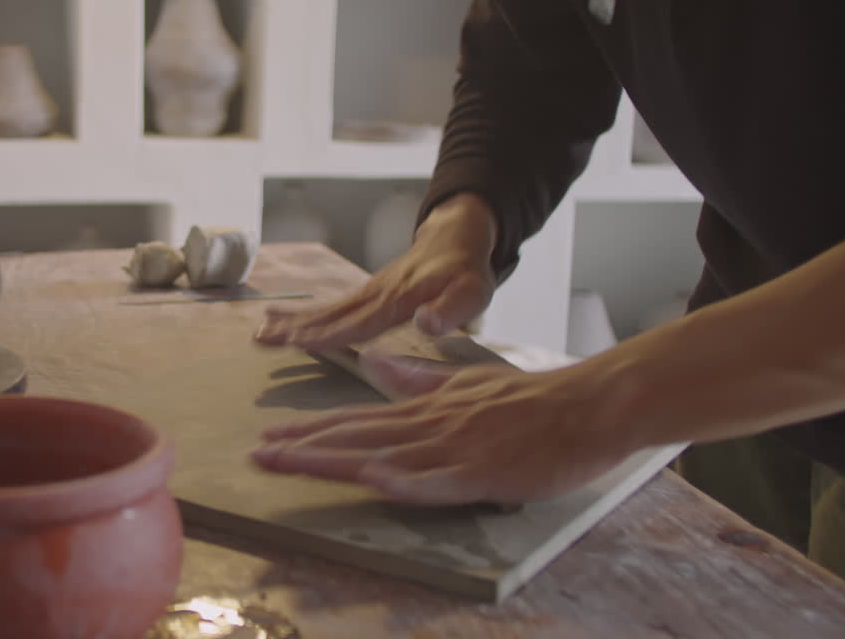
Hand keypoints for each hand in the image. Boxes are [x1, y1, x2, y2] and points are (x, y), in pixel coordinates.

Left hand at [249, 352, 636, 504]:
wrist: (586, 405)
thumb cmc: (530, 399)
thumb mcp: (465, 381)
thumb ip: (418, 378)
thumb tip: (374, 364)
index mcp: (424, 408)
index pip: (356, 420)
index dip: (311, 430)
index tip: (270, 437)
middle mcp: (429, 426)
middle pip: (356, 437)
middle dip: (303, 448)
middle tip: (257, 455)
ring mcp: (454, 449)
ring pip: (382, 456)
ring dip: (333, 460)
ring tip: (289, 464)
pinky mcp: (484, 472)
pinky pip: (438, 481)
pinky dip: (405, 481)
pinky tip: (375, 481)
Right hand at [253, 193, 497, 349]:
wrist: (455, 236)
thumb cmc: (466, 271)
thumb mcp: (472, 292)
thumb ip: (450, 310)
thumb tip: (425, 325)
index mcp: (397, 301)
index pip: (356, 323)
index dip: (325, 335)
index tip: (293, 343)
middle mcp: (374, 296)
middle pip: (329, 316)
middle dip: (293, 329)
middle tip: (258, 339)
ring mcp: (367, 293)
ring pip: (324, 310)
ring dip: (290, 322)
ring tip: (258, 333)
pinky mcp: (365, 294)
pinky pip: (330, 307)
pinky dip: (303, 315)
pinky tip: (281, 322)